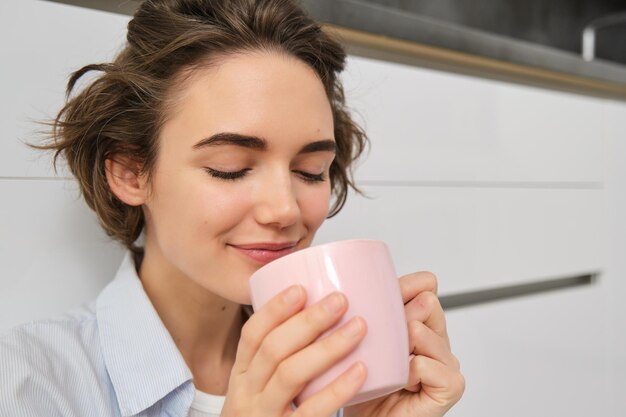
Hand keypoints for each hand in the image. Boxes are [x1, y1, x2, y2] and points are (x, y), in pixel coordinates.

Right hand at [221, 285, 367, 416]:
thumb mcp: (259, 389)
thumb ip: (279, 359)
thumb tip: (312, 311)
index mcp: (242, 377)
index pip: (251, 335)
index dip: (274, 309)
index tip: (301, 288)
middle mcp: (247, 395)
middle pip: (272, 349)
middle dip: (307, 321)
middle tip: (340, 300)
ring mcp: (264, 416)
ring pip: (290, 375)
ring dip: (326, 347)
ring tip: (358, 327)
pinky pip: (312, 411)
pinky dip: (338, 389)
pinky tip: (361, 371)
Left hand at [344, 272, 464, 416]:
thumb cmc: (361, 383)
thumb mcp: (360, 337)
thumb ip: (367, 310)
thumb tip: (357, 283)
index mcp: (420, 322)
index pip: (425, 285)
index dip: (404, 287)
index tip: (379, 298)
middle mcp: (436, 339)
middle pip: (427, 302)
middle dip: (399, 318)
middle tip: (382, 342)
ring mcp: (446, 362)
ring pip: (423, 331)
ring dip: (398, 349)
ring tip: (389, 367)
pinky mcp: (450, 386)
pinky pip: (426, 364)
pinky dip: (408, 373)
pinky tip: (400, 382)